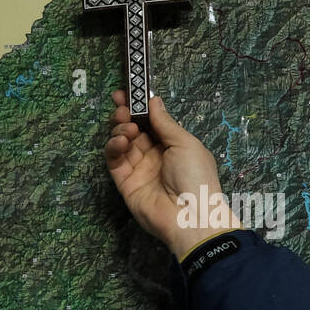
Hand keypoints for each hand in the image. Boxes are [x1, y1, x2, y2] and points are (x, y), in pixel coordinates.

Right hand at [103, 89, 239, 257]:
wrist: (190, 216)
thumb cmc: (195, 176)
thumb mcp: (185, 143)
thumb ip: (165, 122)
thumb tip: (153, 99)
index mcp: (173, 146)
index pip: (151, 122)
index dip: (139, 107)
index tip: (127, 92)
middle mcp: (154, 156)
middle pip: (134, 130)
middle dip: (126, 114)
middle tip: (122, 106)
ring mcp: (138, 169)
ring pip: (122, 142)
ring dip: (121, 129)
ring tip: (127, 127)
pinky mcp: (125, 183)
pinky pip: (114, 160)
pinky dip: (114, 146)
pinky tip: (122, 140)